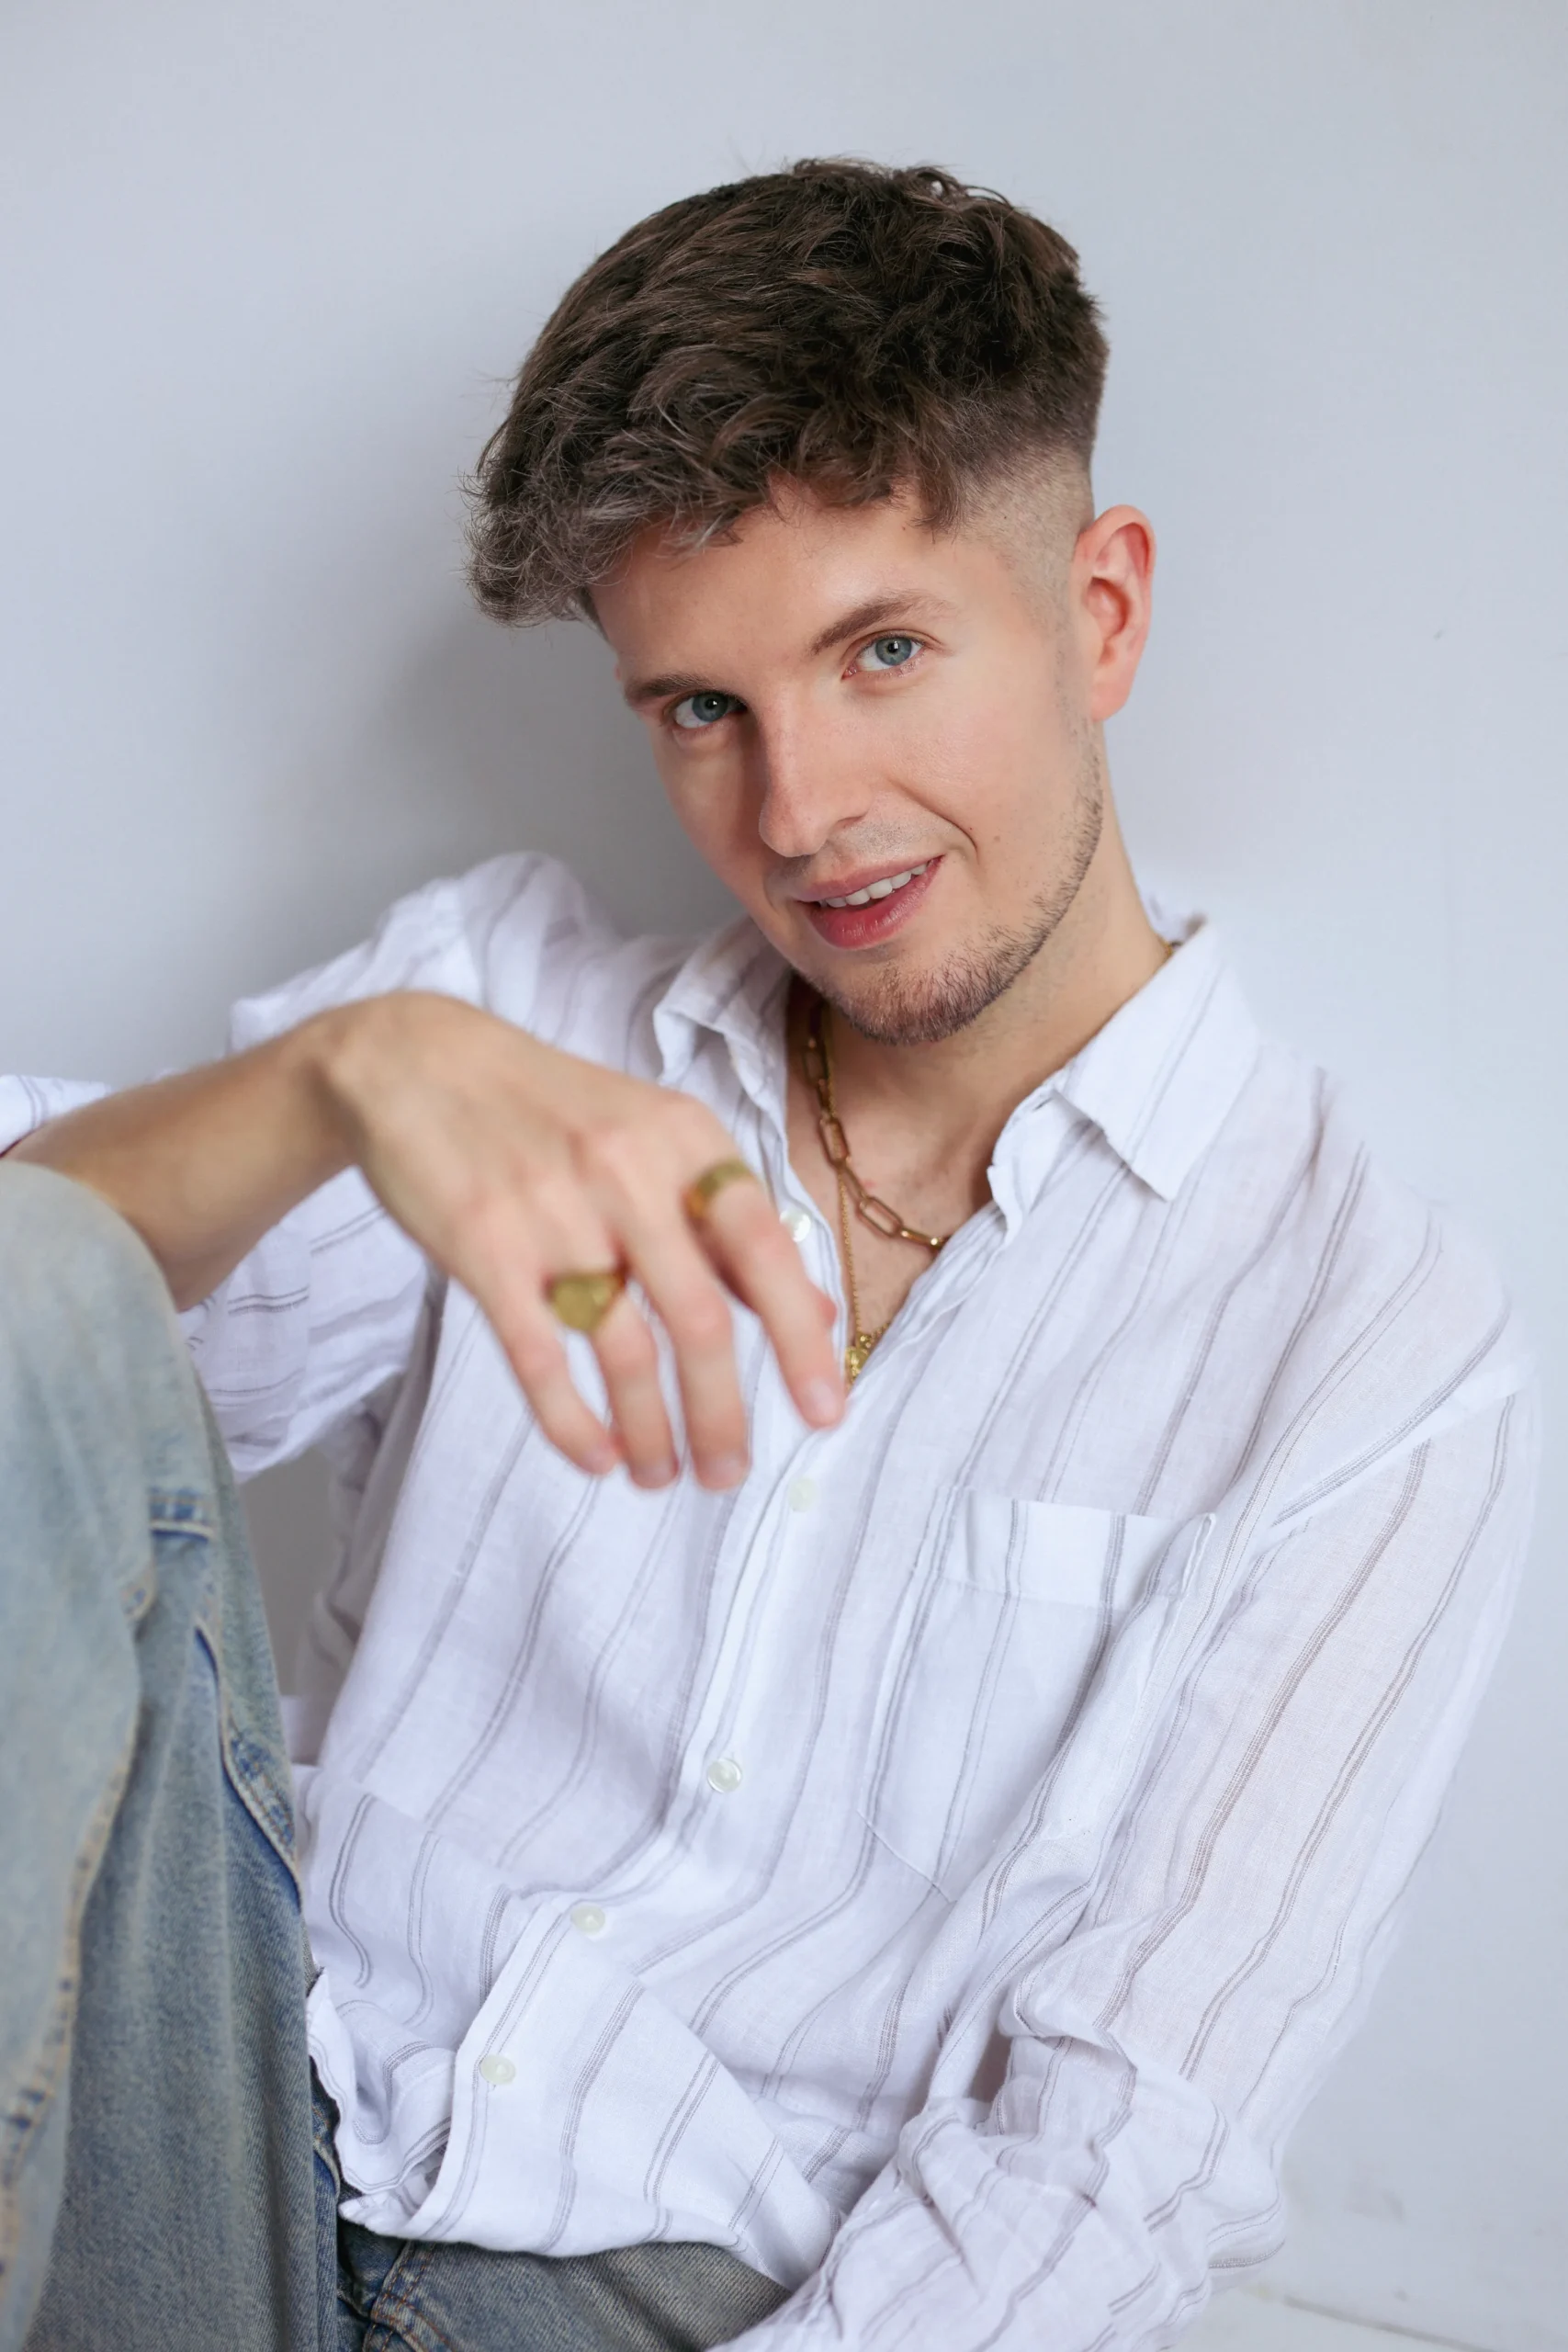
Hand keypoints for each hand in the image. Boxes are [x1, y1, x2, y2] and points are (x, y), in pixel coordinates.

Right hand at [317, 991, 842, 1487]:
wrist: (417, 1063)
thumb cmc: (552, 1112)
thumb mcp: (655, 1138)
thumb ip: (730, 1224)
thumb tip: (815, 1316)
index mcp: (685, 1138)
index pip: (765, 1249)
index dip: (799, 1339)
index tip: (825, 1411)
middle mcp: (627, 1171)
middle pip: (700, 1318)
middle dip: (722, 1413)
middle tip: (729, 1473)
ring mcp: (553, 1210)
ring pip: (623, 1349)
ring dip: (650, 1431)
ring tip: (660, 1475)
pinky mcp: (483, 1246)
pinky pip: (540, 1357)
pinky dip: (572, 1420)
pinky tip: (596, 1457)